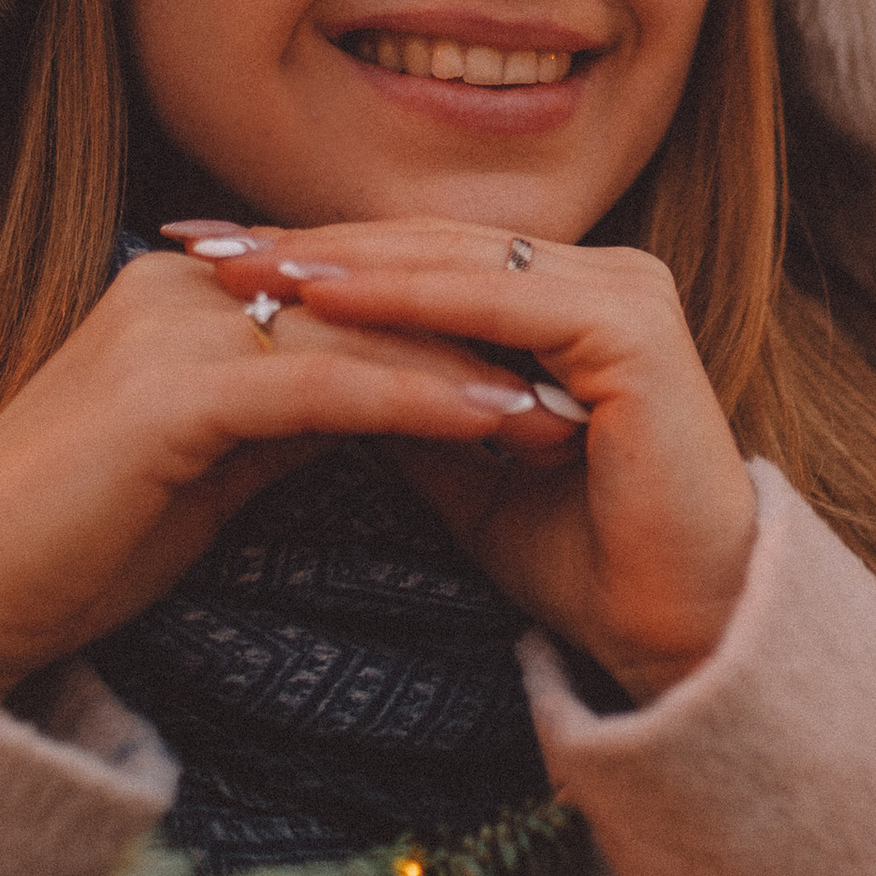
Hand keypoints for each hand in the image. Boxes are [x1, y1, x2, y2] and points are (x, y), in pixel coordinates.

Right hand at [0, 251, 543, 700]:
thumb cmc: (75, 546)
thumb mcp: (206, 465)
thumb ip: (287, 414)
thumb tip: (385, 400)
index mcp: (184, 290)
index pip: (349, 289)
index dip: (452, 323)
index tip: (551, 361)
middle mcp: (179, 284)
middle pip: (367, 294)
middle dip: (483, 333)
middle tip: (589, 370)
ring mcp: (171, 328)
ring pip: (361, 331)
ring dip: (476, 364)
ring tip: (572, 401)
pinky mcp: (172, 392)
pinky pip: (329, 386)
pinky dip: (424, 401)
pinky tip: (500, 426)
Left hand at [179, 221, 756, 699]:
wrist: (673, 632)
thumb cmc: (579, 558)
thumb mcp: (460, 467)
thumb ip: (401, 403)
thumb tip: (301, 362)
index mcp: (571, 296)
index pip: (426, 260)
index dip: (320, 258)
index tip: (214, 263)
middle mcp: (603, 275)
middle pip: (431, 246)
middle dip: (312, 245)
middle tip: (201, 243)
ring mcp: (623, 291)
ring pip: (454, 262)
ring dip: (343, 263)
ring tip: (246, 264)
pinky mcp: (629, 328)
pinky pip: (493, 304)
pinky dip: (404, 300)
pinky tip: (323, 298)